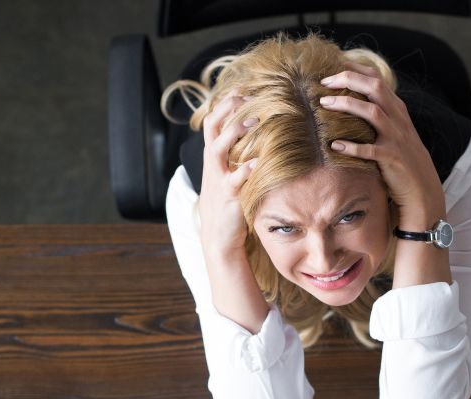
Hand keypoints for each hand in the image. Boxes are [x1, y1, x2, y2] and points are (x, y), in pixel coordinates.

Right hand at [197, 94, 258, 262]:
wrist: (219, 237)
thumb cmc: (229, 203)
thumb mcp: (229, 175)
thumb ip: (237, 156)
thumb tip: (257, 135)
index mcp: (213, 157)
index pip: (212, 122)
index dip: (225, 104)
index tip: (242, 89)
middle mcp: (212, 165)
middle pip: (212, 128)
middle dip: (227, 110)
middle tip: (247, 97)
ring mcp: (218, 179)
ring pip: (218, 149)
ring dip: (235, 133)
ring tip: (254, 121)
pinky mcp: (229, 197)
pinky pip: (235, 180)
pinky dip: (246, 170)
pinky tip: (259, 162)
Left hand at [319, 67, 445, 228]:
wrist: (422, 187)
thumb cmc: (402, 158)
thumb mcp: (395, 130)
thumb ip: (380, 113)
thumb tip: (353, 99)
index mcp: (397, 109)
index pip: (377, 79)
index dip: (354, 70)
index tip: (332, 69)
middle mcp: (398, 119)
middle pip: (375, 88)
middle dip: (348, 80)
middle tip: (323, 82)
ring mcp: (396, 138)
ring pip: (372, 113)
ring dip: (346, 105)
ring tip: (323, 104)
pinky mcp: (391, 159)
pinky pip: (369, 150)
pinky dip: (351, 147)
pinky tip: (334, 145)